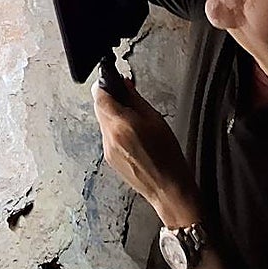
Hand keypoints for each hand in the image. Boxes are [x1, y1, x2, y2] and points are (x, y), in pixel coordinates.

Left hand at [92, 76, 201, 227]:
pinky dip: (116, 130)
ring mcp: (107, 149)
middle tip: (126, 97)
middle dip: (110, 100)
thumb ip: (135, 99)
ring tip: (134, 120)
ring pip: (103, 122)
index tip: (111, 80)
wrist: (168, 188)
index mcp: (121, 124)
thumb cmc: (168, 156)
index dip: (105, 85)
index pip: (100, 96)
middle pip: (99, 108)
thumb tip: (124, 85)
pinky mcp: (109, 158)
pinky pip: (107, 136)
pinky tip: (133, 135)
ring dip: (113, 115)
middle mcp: (110, 137)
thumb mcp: (156, 119)